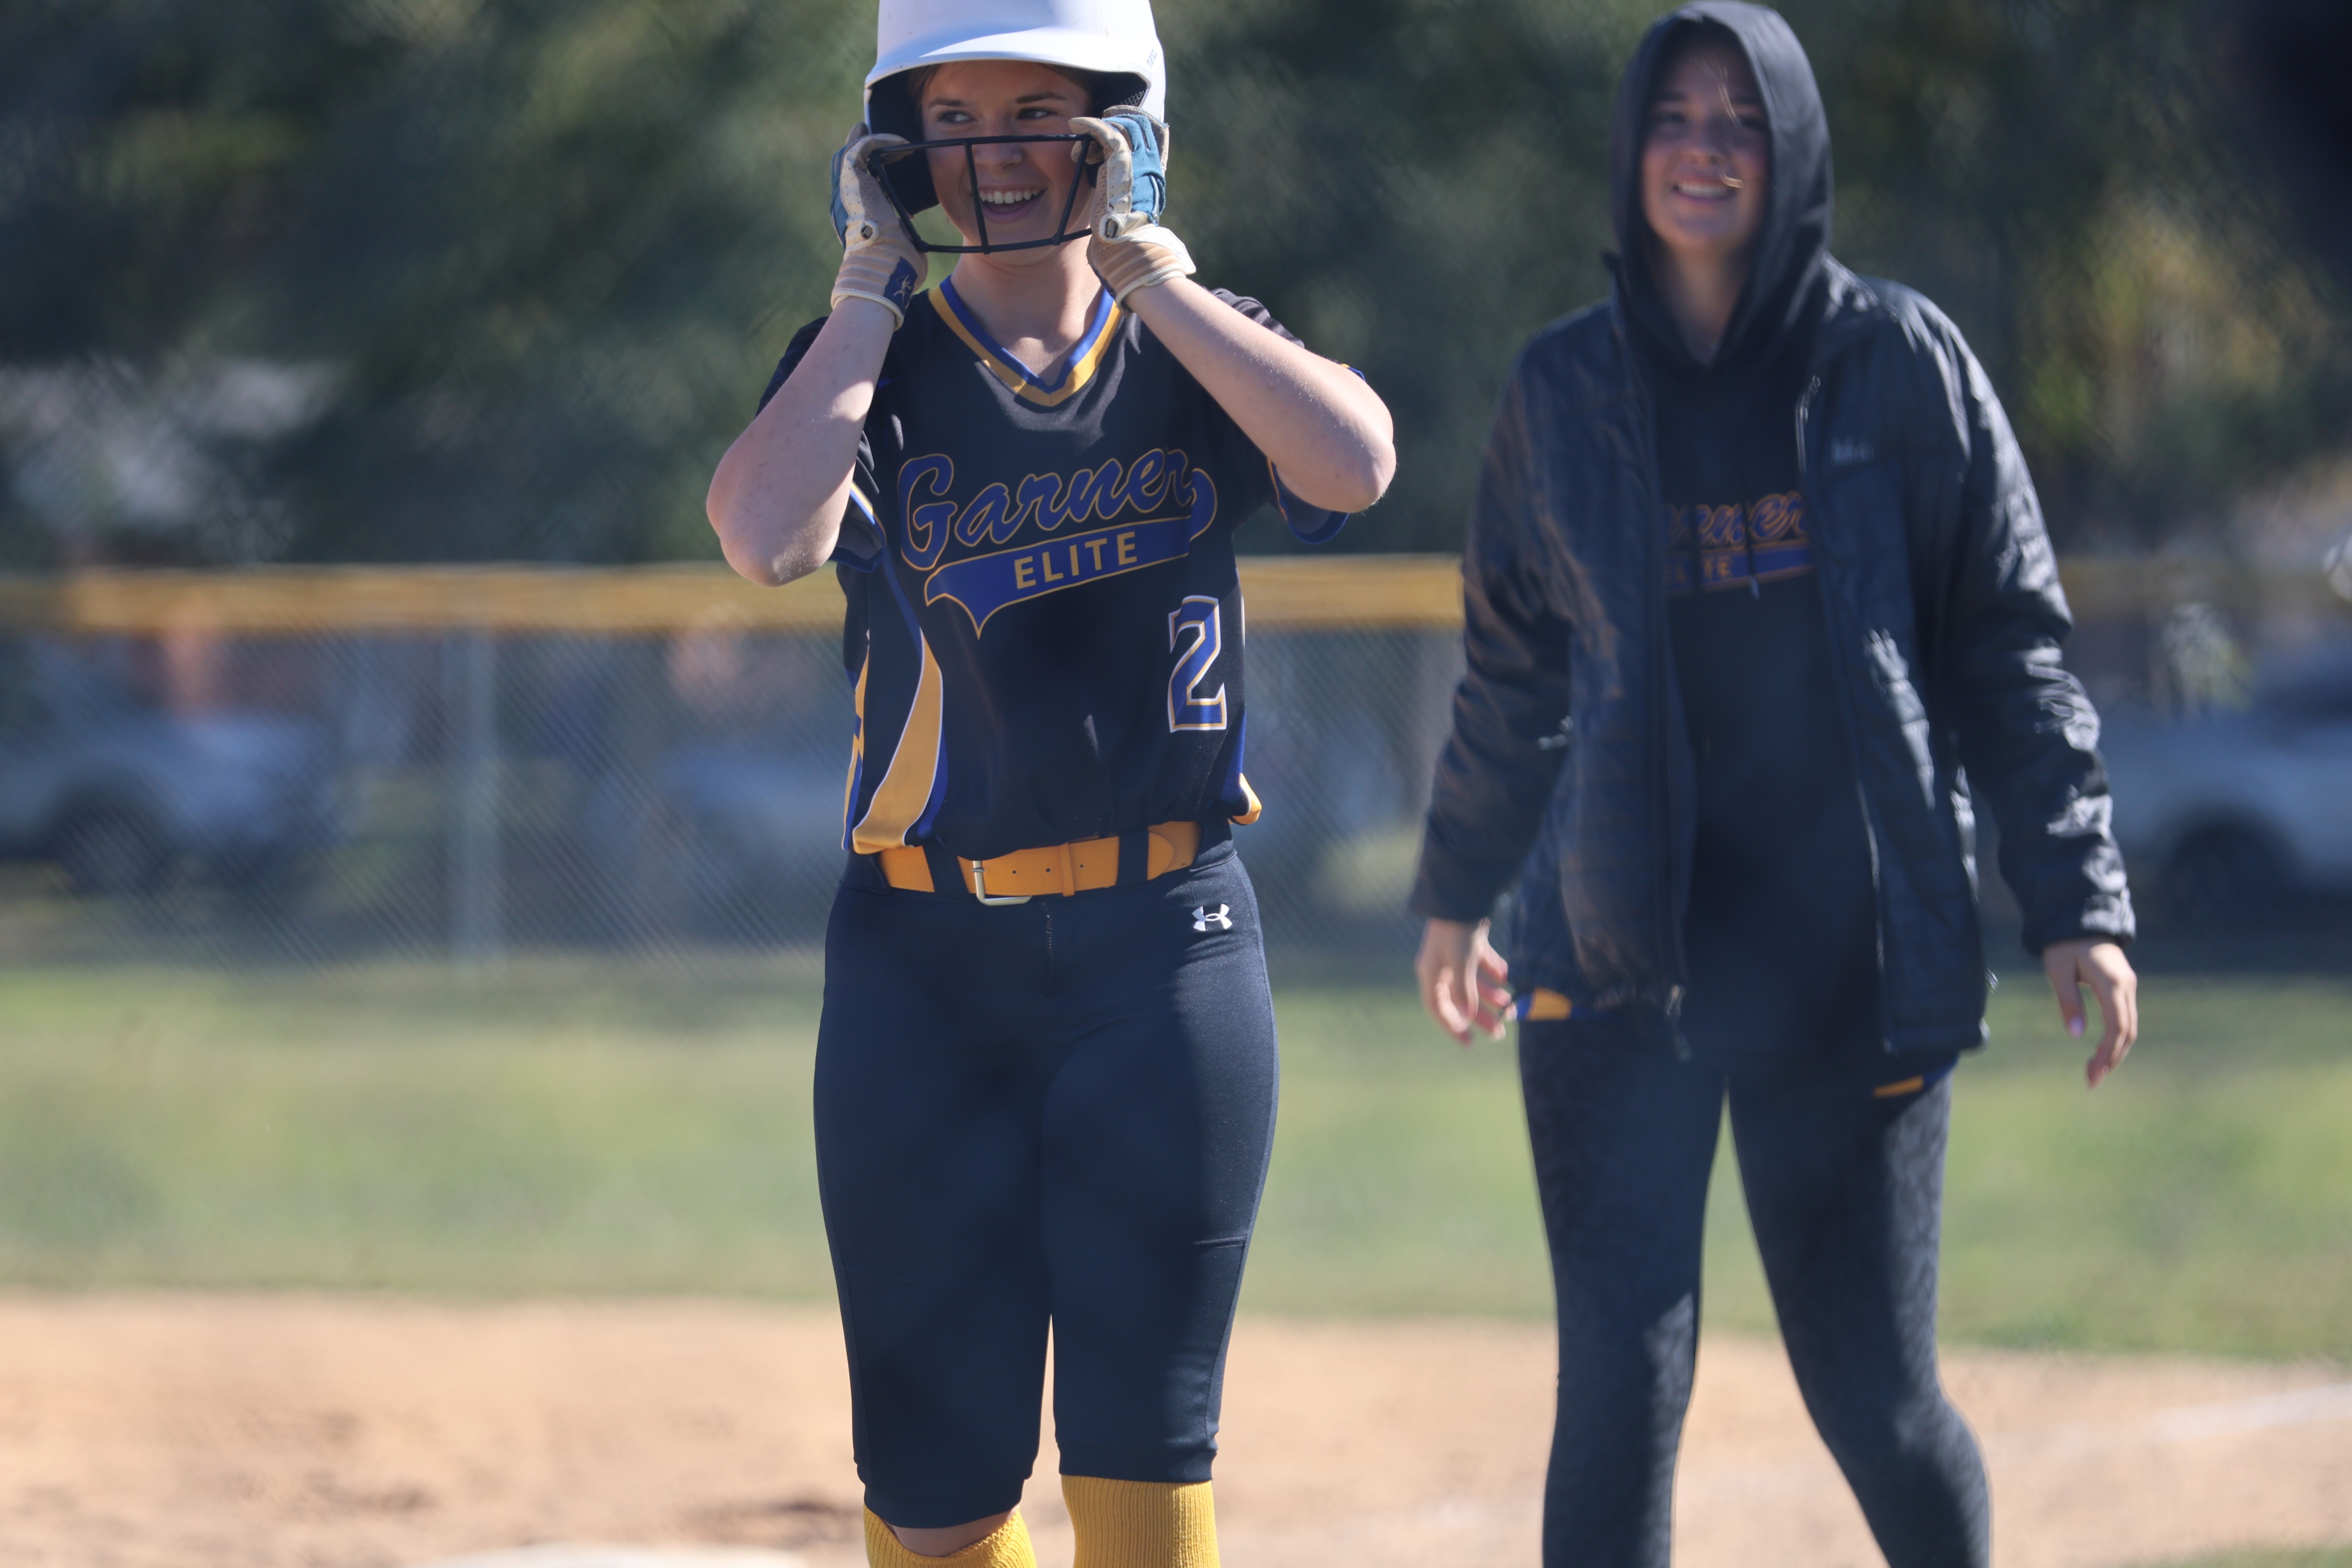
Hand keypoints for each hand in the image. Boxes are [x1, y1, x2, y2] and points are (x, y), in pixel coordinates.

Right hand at [829, 124, 925, 324]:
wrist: (882, 264)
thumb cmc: (894, 265)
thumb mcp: (896, 244)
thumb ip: (897, 234)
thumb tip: (908, 236)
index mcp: (852, 219)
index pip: (854, 190)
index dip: (864, 174)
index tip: (881, 165)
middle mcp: (843, 204)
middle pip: (843, 169)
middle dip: (855, 151)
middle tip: (868, 135)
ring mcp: (844, 191)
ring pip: (847, 156)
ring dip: (865, 141)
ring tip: (882, 133)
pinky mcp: (851, 179)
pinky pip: (861, 149)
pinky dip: (879, 141)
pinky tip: (899, 142)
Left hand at [1070, 111, 1194, 301]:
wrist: (1126, 244)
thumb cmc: (1123, 235)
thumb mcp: (1128, 206)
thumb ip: (1125, 187)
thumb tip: (1110, 185)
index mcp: (1156, 173)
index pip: (1159, 133)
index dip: (1141, 121)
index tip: (1120, 120)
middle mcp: (1151, 163)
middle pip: (1141, 122)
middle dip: (1120, 116)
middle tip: (1098, 121)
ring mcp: (1138, 159)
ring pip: (1123, 124)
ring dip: (1100, 126)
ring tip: (1081, 138)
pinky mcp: (1120, 160)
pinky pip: (1104, 131)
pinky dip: (1088, 124)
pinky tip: (1075, 124)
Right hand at [1416, 918, 1511, 1045]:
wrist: (1462, 896)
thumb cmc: (1456, 932)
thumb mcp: (1461, 964)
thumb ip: (1465, 991)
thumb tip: (1467, 1015)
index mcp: (1431, 974)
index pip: (1438, 1008)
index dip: (1452, 1027)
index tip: (1469, 1042)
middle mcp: (1441, 966)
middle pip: (1460, 998)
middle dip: (1480, 1015)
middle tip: (1499, 1032)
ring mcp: (1455, 954)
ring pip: (1473, 983)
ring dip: (1491, 995)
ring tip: (1510, 1005)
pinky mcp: (1469, 942)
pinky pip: (1482, 964)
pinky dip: (1494, 972)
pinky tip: (1508, 977)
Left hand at [2042, 937, 2137, 1087]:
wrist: (2080, 918)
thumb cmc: (2065, 943)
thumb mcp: (2058, 969)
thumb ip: (2067, 1000)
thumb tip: (2075, 1034)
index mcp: (2112, 984)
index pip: (2116, 1027)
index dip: (2107, 1053)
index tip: (2092, 1073)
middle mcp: (2127, 986)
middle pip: (2127, 1032)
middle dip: (2112, 1058)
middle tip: (2091, 1080)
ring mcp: (2129, 986)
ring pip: (2129, 1026)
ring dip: (2115, 1050)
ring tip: (2095, 1071)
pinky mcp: (2124, 986)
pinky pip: (2125, 1017)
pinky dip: (2117, 1037)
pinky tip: (2103, 1050)